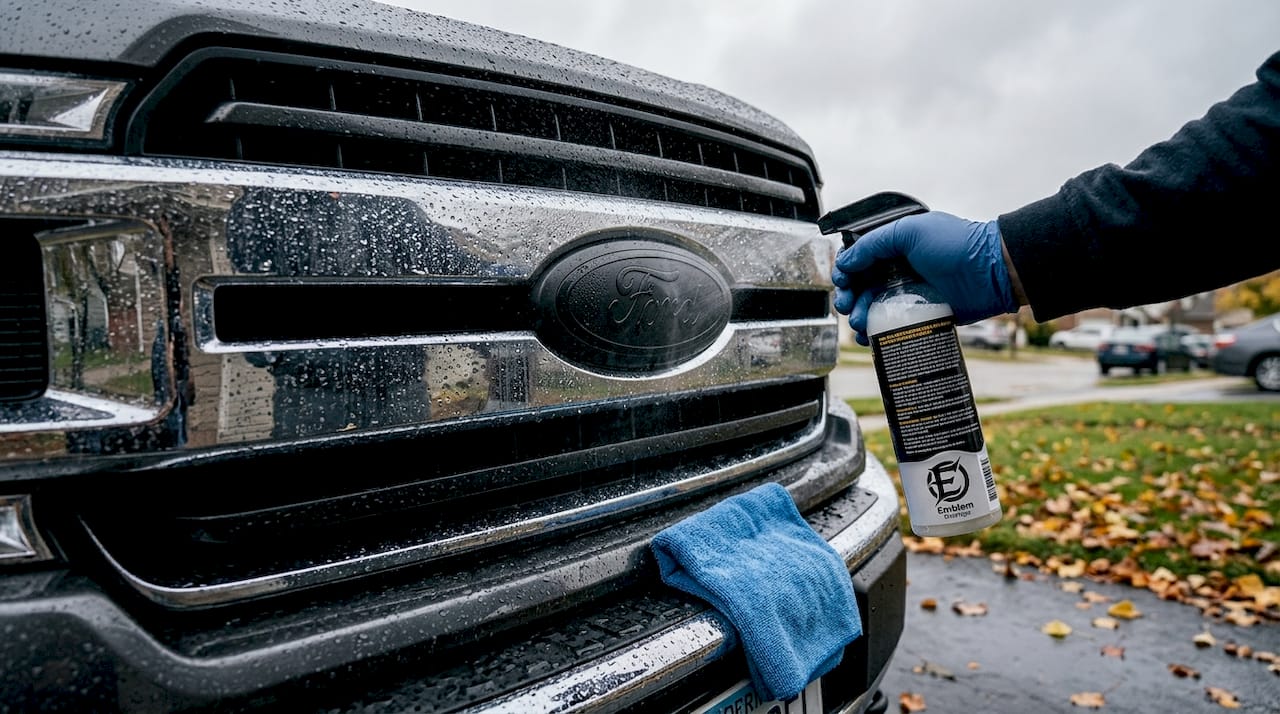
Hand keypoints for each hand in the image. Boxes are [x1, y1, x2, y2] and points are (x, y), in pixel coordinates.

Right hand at [831, 212, 1017, 344]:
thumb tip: (846, 261)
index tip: (842, 281)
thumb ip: (873, 243)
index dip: (846, 270)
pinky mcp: (920, 315)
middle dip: (849, 296)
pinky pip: (891, 325)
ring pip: (872, 308)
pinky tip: (868, 337)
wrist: (992, 272)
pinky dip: (875, 333)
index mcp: (896, 246)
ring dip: (860, 316)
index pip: (860, 258)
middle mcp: (900, 269)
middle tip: (847, 305)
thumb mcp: (910, 231)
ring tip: (860, 323)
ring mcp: (909, 293)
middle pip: (861, 285)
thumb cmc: (956, 245)